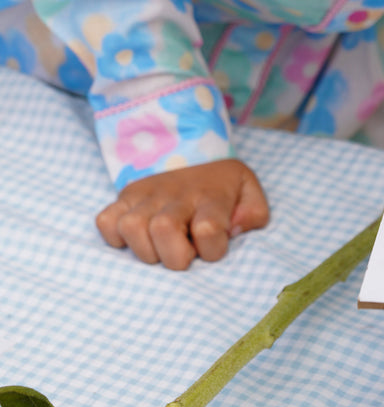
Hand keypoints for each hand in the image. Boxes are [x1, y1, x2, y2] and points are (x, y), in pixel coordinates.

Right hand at [95, 159, 269, 269]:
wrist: (196, 150)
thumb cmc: (223, 185)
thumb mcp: (250, 193)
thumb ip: (254, 215)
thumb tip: (234, 229)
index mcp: (211, 195)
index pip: (208, 230)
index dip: (212, 250)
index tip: (214, 247)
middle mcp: (177, 193)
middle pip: (163, 229)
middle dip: (173, 256)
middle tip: (184, 253)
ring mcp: (148, 193)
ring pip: (131, 227)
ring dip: (145, 250)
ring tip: (161, 246)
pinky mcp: (126, 195)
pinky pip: (106, 221)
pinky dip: (116, 238)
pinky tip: (140, 237)